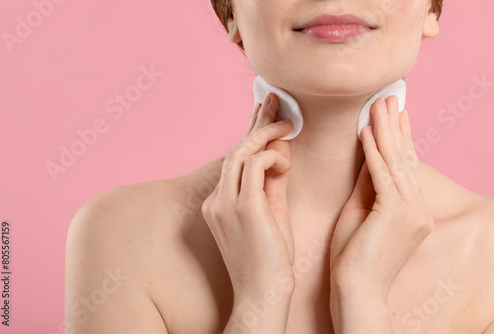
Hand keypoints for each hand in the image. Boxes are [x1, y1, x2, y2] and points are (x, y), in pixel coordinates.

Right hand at [202, 92, 295, 303]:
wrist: (263, 295)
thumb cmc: (270, 258)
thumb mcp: (271, 213)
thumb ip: (272, 181)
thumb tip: (280, 150)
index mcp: (220, 202)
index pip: (235, 159)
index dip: (249, 132)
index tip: (264, 112)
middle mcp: (216, 199)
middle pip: (235, 149)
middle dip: (256, 122)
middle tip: (274, 99)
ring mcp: (225, 203)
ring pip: (241, 152)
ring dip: (266, 133)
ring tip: (287, 123)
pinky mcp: (242, 208)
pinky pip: (255, 166)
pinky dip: (272, 157)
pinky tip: (286, 161)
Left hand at [330, 96, 433, 300]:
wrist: (356, 290)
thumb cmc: (353, 256)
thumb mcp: (361, 213)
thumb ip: (367, 185)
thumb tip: (367, 155)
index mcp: (412, 211)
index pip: (405, 166)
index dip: (400, 138)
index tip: (395, 115)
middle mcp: (418, 208)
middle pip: (404, 158)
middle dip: (394, 126)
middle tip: (388, 98)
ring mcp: (412, 212)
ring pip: (396, 162)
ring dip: (385, 130)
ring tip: (378, 105)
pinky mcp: (396, 214)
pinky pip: (382, 175)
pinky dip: (373, 152)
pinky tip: (367, 131)